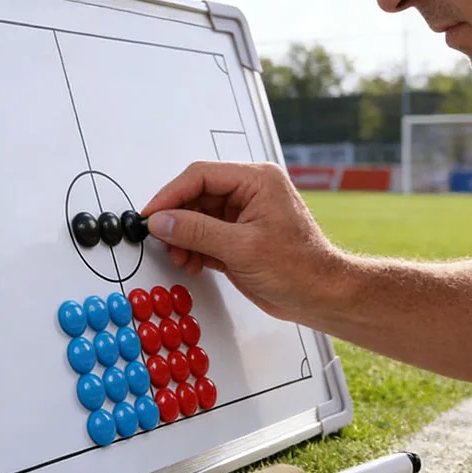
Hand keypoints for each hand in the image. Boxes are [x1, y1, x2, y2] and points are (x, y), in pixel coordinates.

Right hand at [141, 161, 341, 321]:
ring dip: (183, 238)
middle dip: (177, 220)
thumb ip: (196, 231)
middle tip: (162, 240)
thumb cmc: (298, 268)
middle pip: (196, 195)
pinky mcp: (239, 236)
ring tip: (182, 258)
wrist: (320, 296)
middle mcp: (249, 191)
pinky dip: (194, 248)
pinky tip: (194, 263)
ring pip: (197, 216)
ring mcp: (243, 214)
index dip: (171, 194)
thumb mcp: (240, 248)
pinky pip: (205, 234)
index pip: (200, 176)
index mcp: (256, 180)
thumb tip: (161, 221)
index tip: (151, 214)